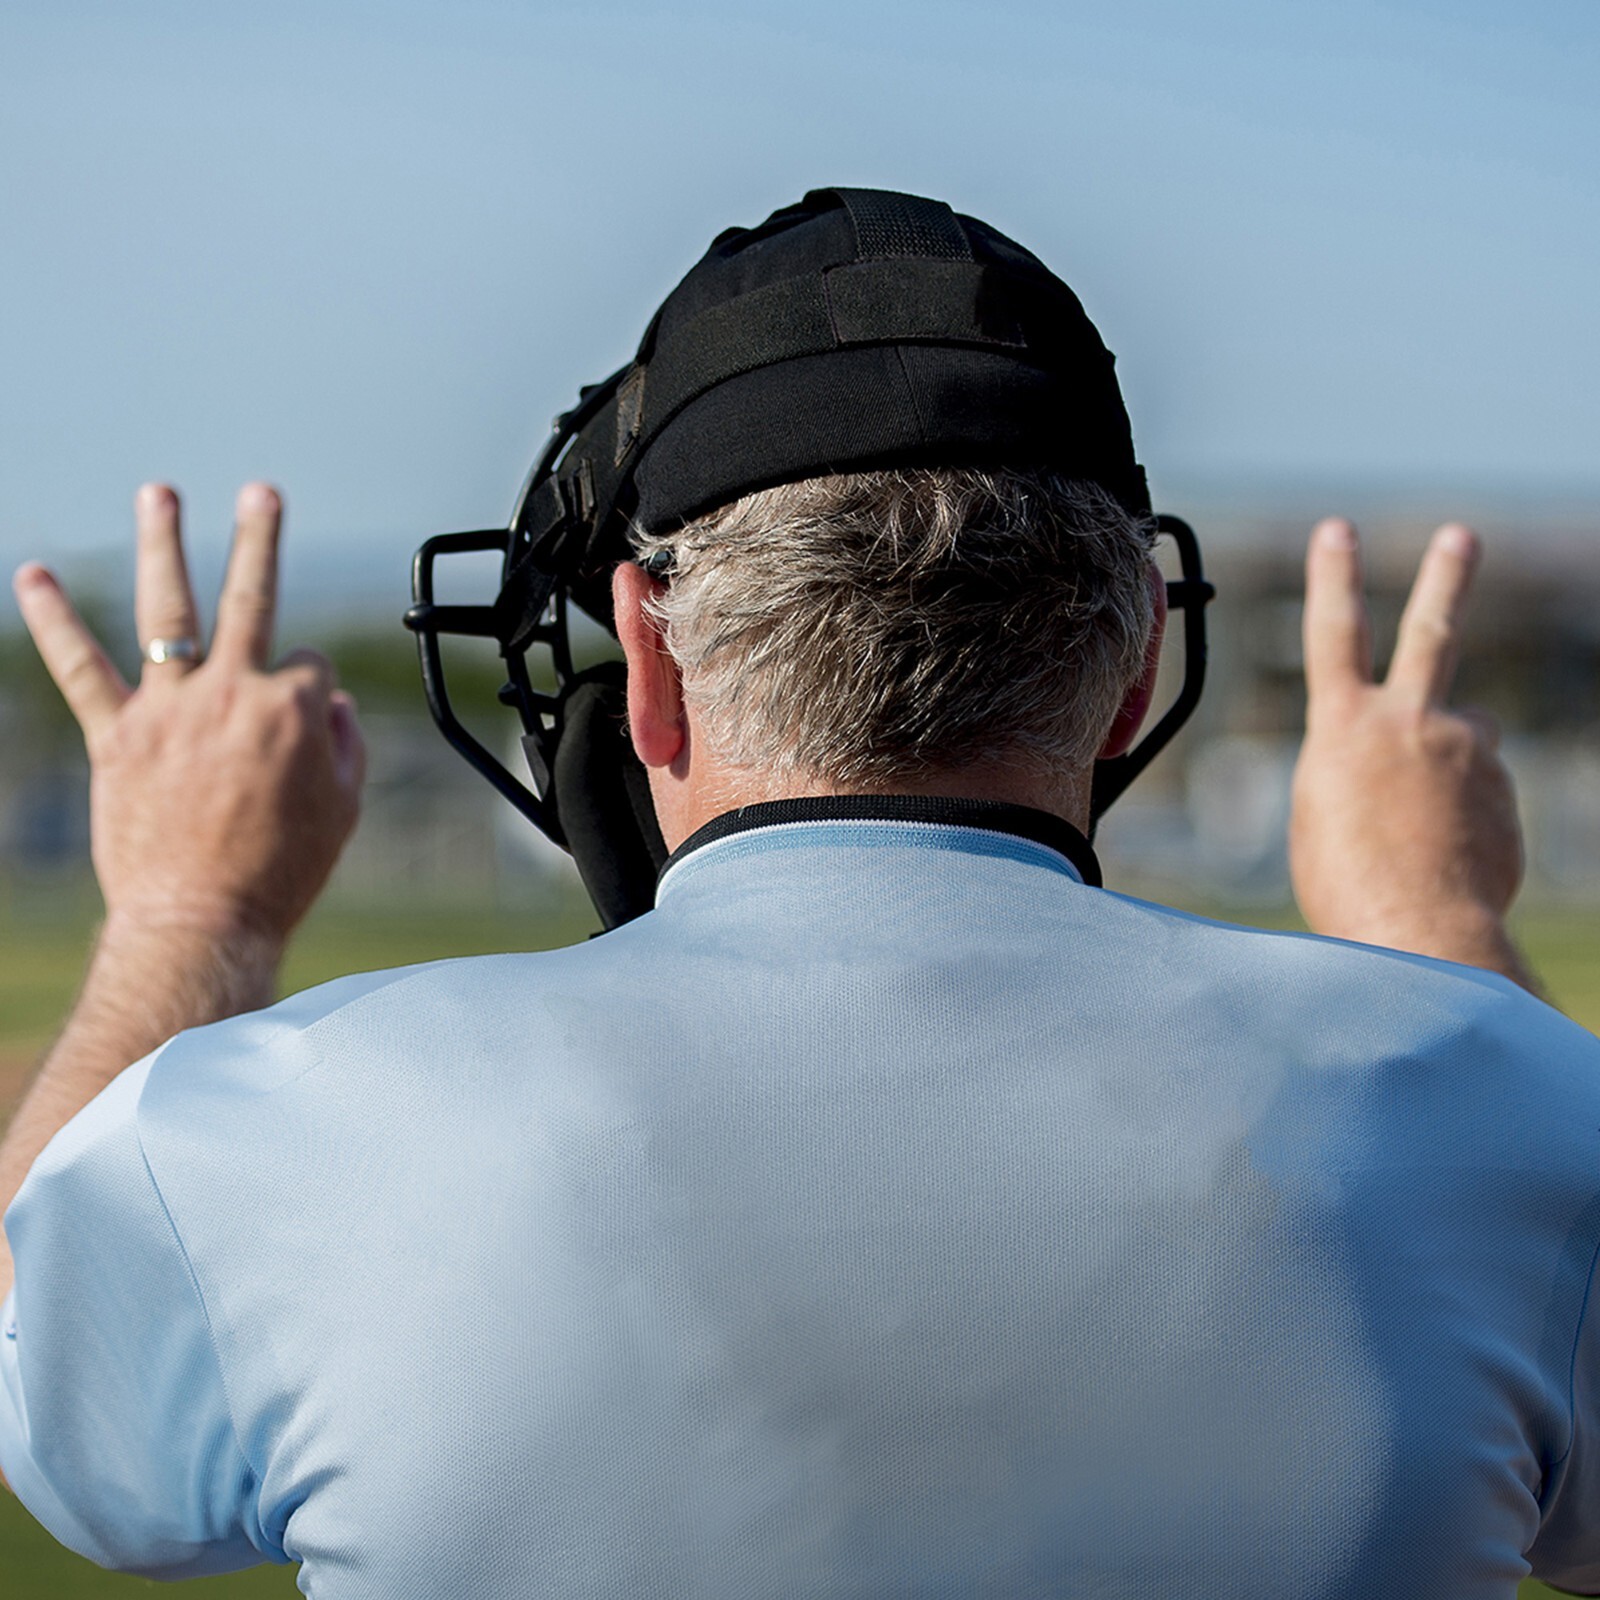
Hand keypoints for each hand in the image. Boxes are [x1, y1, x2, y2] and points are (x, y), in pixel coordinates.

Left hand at [12, 482, 364, 952]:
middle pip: (251, 598)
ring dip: (163, 545)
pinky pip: (79, 669)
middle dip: (260, 539)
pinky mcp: (116, 736)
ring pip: (168, 611)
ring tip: (159, 494)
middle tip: (263, 492)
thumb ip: (344, 745)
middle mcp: (233, 694)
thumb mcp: (343, 810)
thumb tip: (331, 701)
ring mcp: (170, 710)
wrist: (203, 920)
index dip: (307, 688)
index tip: (298, 721)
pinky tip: (33, 577)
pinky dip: (54, 621)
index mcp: (295, 711)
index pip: (307, 664)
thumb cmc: (281, 873)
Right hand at [1289, 517, 1533, 988]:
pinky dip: (1465, 821)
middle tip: (1461, 536)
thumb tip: (1427, 762)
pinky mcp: (1505, 790)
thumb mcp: (1323, 815)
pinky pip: (1483, 793)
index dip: (1332, 576)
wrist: (1419, 932)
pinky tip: (1443, 862)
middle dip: (1445, 580)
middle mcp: (1410, 721)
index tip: (1338, 528)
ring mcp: (1467, 751)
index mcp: (1343, 728)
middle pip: (1431, 633)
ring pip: (1463, 739)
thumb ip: (1364, 767)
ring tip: (1420, 833)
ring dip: (1446, 772)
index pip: (1333, 631)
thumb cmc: (1347, 886)